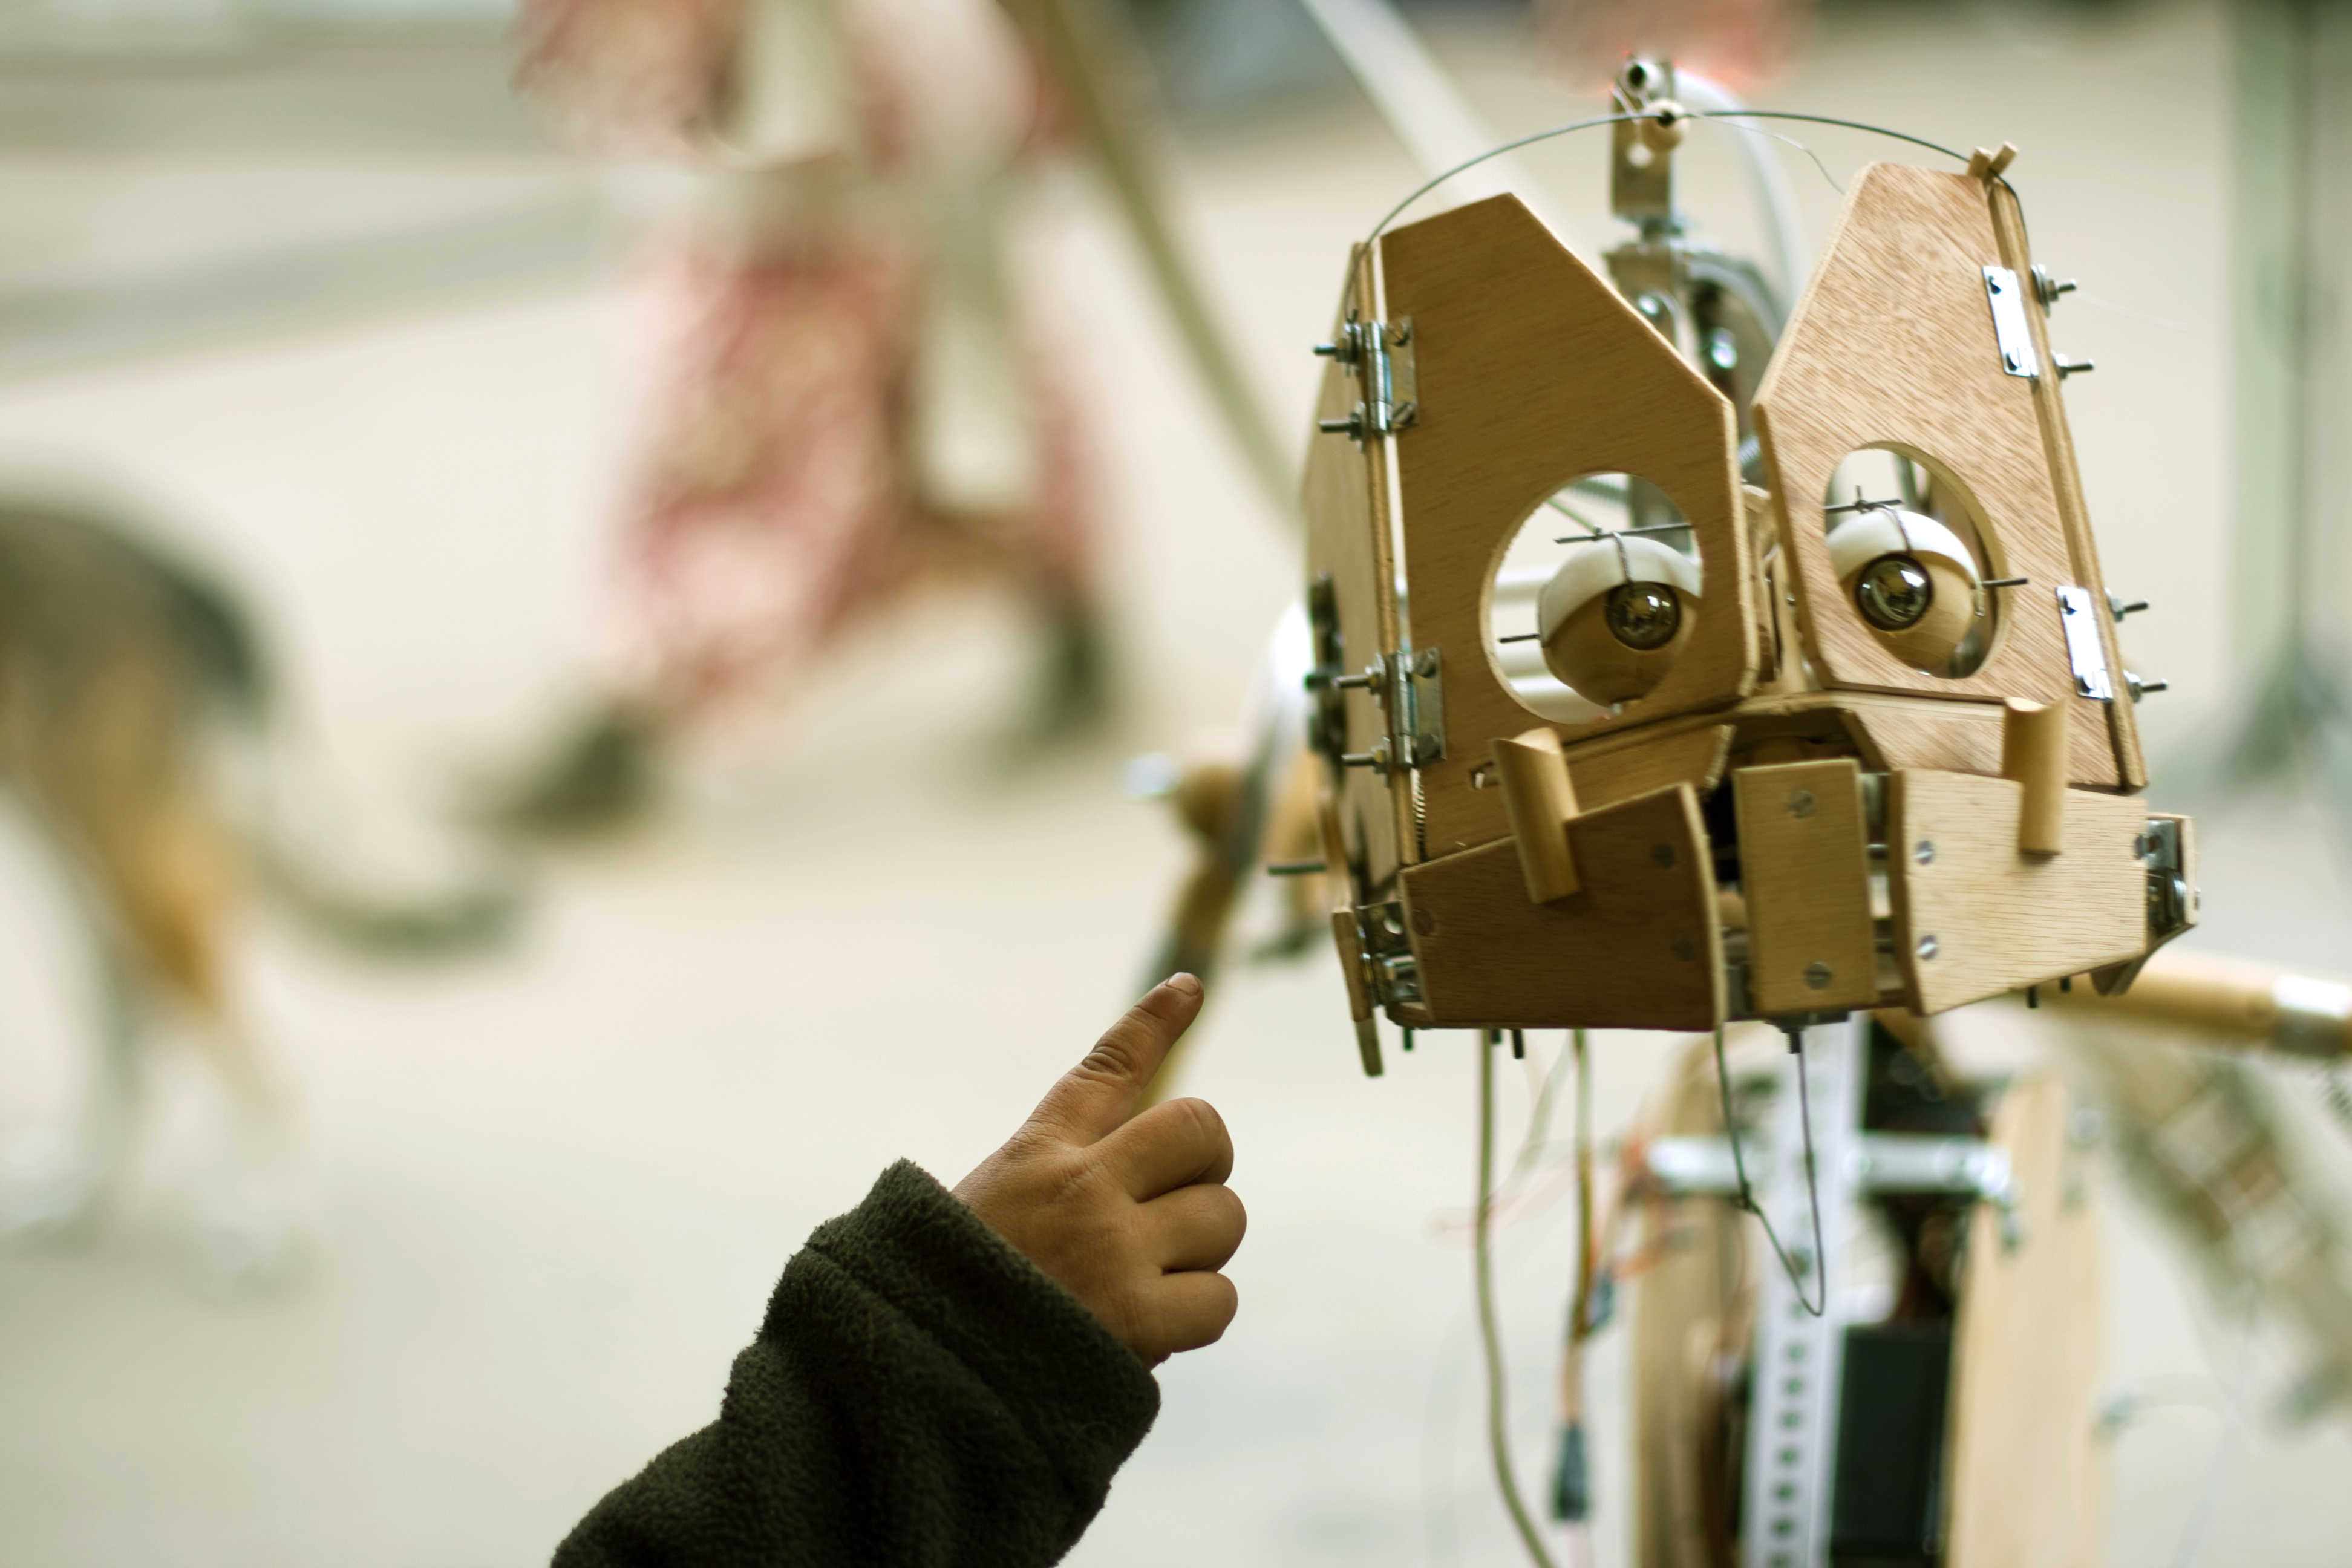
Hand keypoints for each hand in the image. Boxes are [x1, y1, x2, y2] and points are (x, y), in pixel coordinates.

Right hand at [953, 974, 1243, 1365]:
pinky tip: (1149, 1332)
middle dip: (1204, 1166)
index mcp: (1037, 1153)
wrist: (911, 1379)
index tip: (1189, 988)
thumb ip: (1054, 1185)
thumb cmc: (943, 1298)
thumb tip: (1130, 1175)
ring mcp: (1114, 1250)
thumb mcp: (982, 1210)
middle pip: (1200, 1130)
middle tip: (1177, 1204)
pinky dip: (1195, 1317)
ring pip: (1222, 1219)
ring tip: (1148, 1283)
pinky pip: (1218, 1300)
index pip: (1108, 1069)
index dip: (1154, 1022)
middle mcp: (1082, 1188)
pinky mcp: (1138, 1319)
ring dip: (1201, 1253)